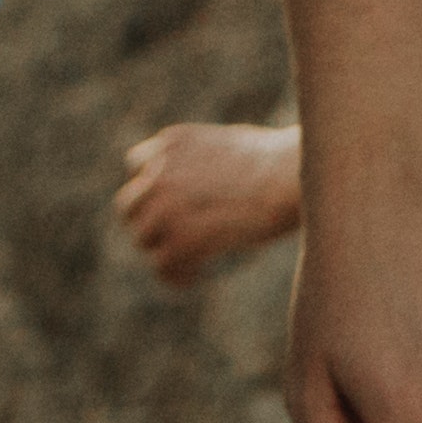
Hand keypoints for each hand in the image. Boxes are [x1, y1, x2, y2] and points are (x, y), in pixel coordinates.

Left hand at [117, 116, 303, 287]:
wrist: (292, 173)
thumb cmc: (283, 162)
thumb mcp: (233, 148)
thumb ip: (208, 164)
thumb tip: (213, 184)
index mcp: (171, 143)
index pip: (136, 166)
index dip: (151, 191)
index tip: (170, 208)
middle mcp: (159, 169)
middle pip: (129, 205)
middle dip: (147, 224)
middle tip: (171, 242)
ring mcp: (167, 200)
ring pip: (141, 236)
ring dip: (160, 252)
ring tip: (183, 266)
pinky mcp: (185, 233)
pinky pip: (163, 262)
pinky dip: (174, 276)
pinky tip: (193, 279)